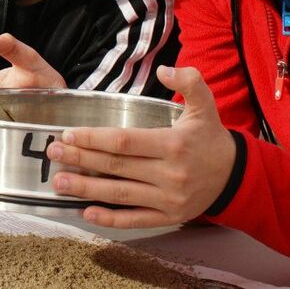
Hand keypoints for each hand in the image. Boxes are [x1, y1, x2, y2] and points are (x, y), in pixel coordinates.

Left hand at [46, 66, 236, 227]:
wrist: (236, 176)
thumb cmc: (211, 138)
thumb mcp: (206, 104)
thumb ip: (189, 81)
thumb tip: (164, 70)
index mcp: (174, 144)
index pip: (125, 141)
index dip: (94, 138)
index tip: (69, 134)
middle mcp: (170, 174)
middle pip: (116, 167)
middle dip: (81, 159)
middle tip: (53, 152)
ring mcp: (168, 199)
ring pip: (120, 194)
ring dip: (86, 189)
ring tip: (59, 182)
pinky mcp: (168, 217)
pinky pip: (134, 219)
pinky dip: (109, 218)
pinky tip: (86, 211)